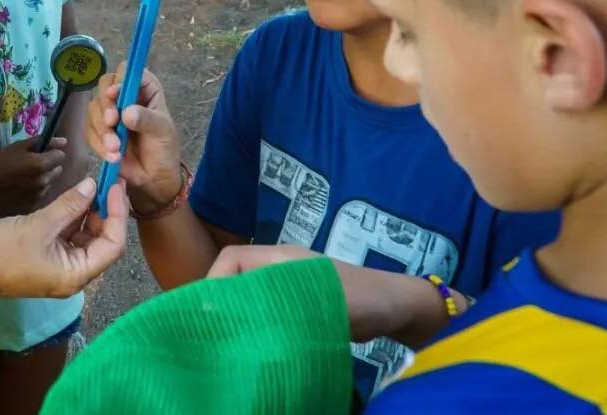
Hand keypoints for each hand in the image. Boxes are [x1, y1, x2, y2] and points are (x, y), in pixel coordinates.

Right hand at [0, 137, 65, 217]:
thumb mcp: (18, 146)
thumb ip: (43, 142)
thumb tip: (64, 142)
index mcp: (41, 164)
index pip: (60, 156)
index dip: (51, 153)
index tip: (41, 153)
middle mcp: (43, 182)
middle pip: (57, 170)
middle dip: (49, 166)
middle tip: (31, 166)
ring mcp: (38, 196)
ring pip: (49, 183)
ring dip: (42, 179)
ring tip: (24, 179)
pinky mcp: (32, 207)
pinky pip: (41, 196)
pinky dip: (35, 192)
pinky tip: (21, 190)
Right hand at [0, 177, 127, 299]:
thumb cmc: (3, 250)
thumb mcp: (40, 224)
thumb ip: (70, 205)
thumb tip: (93, 184)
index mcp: (77, 275)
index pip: (113, 245)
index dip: (118, 213)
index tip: (116, 186)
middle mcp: (73, 275)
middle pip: (103, 242)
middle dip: (106, 212)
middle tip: (106, 182)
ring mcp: (60, 268)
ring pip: (86, 239)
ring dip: (89, 213)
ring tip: (92, 186)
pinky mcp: (47, 259)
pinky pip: (69, 239)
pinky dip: (73, 219)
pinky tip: (74, 198)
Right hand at [85, 63, 180, 212]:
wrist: (153, 179)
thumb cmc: (164, 150)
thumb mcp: (162, 132)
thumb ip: (147, 120)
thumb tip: (127, 113)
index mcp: (145, 89)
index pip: (129, 71)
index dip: (120, 79)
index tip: (116, 95)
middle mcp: (125, 97)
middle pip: (105, 85)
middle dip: (106, 105)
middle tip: (112, 122)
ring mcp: (110, 113)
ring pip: (94, 108)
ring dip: (102, 130)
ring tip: (116, 149)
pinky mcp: (98, 131)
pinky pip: (89, 130)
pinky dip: (97, 143)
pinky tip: (111, 156)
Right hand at [207, 245, 454, 347]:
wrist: (399, 308)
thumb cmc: (360, 298)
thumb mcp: (314, 301)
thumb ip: (273, 303)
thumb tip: (231, 314)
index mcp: (279, 257)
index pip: (230, 260)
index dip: (213, 282)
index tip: (207, 314)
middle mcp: (279, 268)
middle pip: (236, 279)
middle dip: (222, 303)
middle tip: (213, 335)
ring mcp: (290, 287)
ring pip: (250, 297)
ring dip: (239, 316)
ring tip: (231, 344)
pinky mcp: (300, 307)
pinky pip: (267, 312)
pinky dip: (257, 326)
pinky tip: (258, 347)